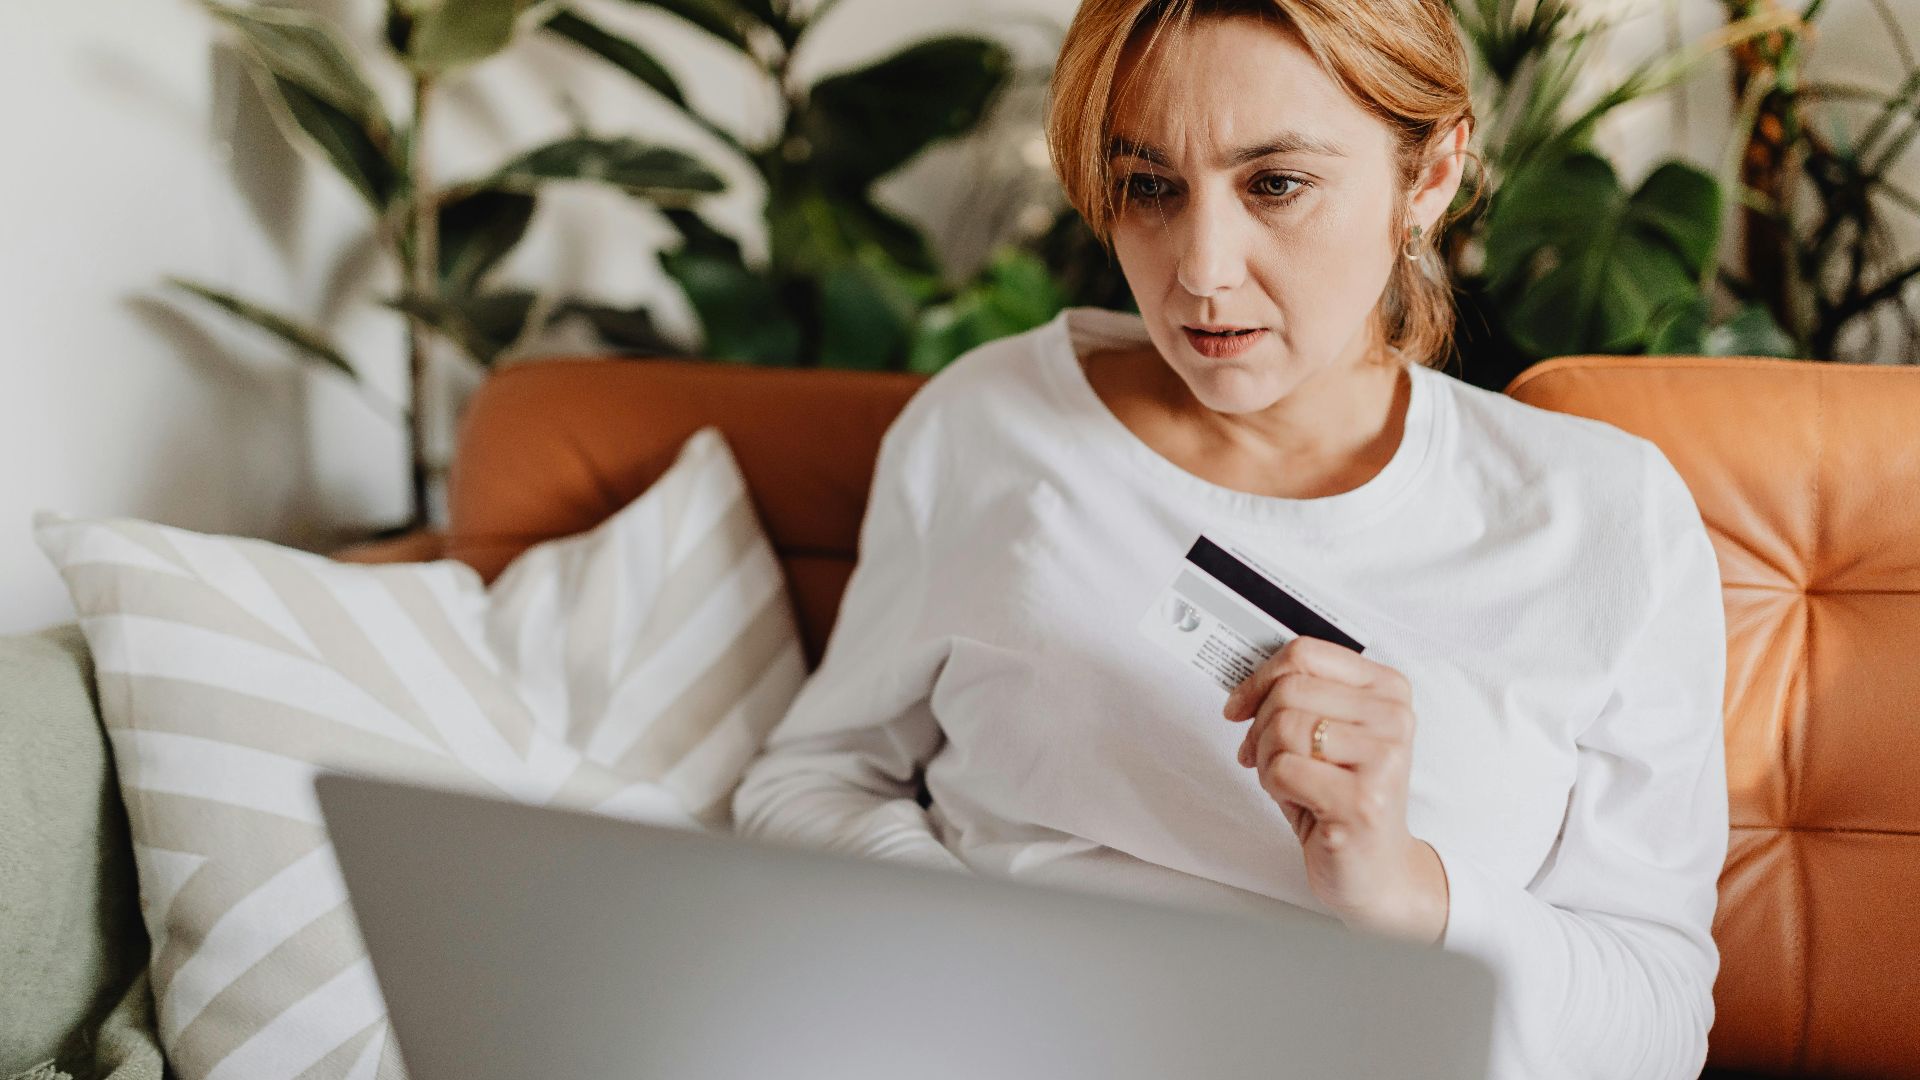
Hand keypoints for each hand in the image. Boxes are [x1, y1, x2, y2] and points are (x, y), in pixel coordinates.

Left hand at [1222, 636, 1449, 944]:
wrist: (1378, 870)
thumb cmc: (1345, 800)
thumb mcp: (1328, 735)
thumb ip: (1300, 697)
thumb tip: (1243, 683)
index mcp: (1387, 690)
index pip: (1307, 653)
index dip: (1259, 677)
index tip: (1239, 704)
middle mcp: (1393, 718)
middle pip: (1290, 690)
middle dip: (1259, 726)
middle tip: (1263, 756)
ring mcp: (1382, 758)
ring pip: (1283, 726)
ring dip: (1267, 759)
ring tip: (1286, 781)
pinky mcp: (1362, 799)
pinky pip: (1283, 769)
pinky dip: (1274, 785)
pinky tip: (1297, 800)